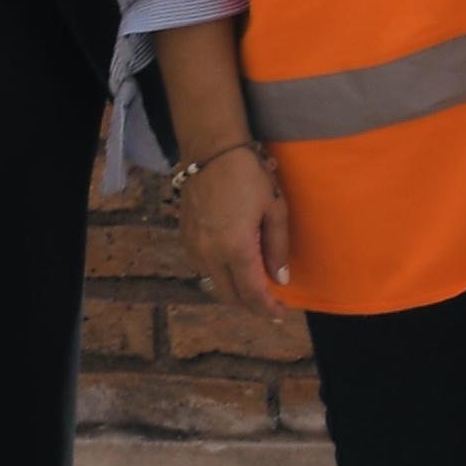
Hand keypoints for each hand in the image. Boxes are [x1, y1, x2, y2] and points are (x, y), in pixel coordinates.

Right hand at [178, 142, 291, 313]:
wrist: (211, 152)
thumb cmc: (250, 176)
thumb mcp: (275, 208)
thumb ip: (277, 247)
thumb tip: (280, 278)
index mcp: (236, 248)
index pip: (251, 292)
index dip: (267, 308)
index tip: (280, 313)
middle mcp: (210, 254)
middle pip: (229, 296)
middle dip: (250, 305)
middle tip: (270, 305)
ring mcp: (194, 247)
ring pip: (213, 284)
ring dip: (233, 291)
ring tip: (254, 286)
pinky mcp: (184, 238)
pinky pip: (202, 268)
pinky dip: (220, 275)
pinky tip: (234, 267)